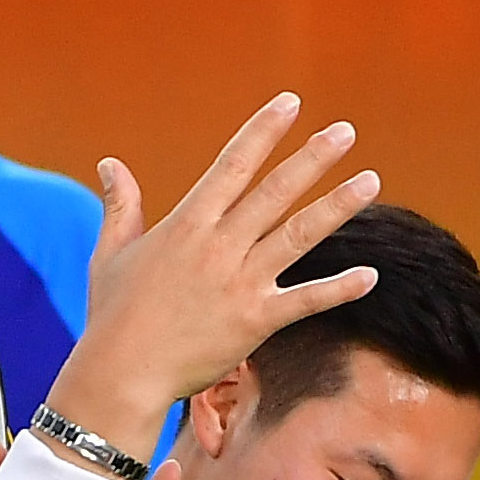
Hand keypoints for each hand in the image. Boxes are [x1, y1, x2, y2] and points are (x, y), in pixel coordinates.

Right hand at [42, 97, 382, 430]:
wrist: (121, 375)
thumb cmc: (112, 317)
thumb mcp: (111, 253)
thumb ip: (120, 205)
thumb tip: (110, 163)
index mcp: (187, 225)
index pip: (233, 165)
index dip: (263, 131)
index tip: (290, 104)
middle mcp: (219, 246)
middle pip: (275, 191)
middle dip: (313, 158)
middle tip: (346, 132)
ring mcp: (240, 283)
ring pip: (299, 236)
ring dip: (337, 207)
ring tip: (370, 181)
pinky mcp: (255, 321)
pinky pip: (305, 301)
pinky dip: (338, 288)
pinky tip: (369, 276)